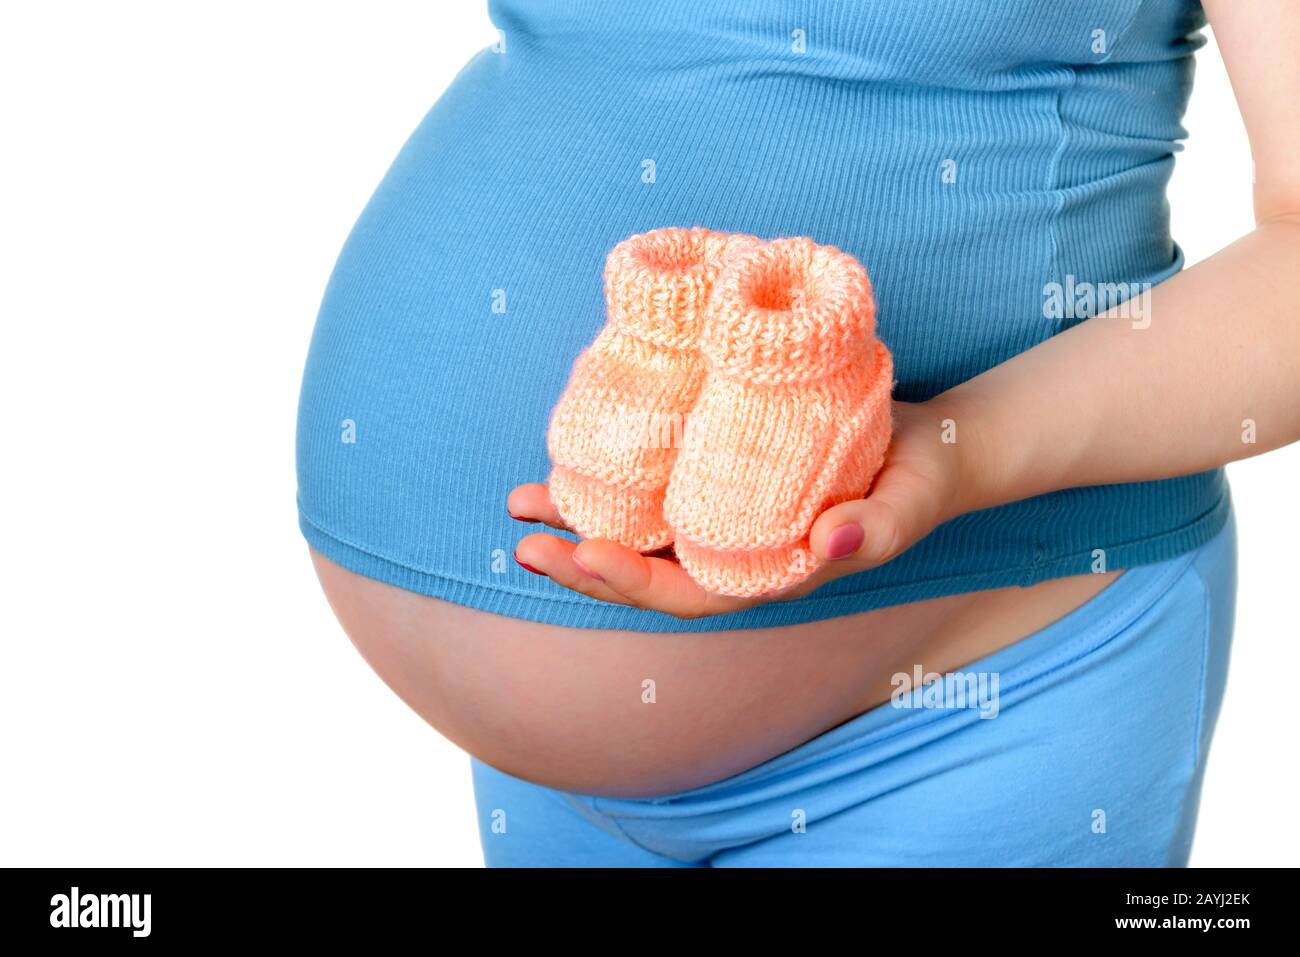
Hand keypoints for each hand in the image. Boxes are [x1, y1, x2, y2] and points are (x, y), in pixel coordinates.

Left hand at [508, 400, 976, 618]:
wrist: (928, 447)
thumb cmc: (921, 482)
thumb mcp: (909, 505)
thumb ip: (878, 531)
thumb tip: (834, 545)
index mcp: (766, 576)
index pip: (687, 596)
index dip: (632, 582)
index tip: (582, 551)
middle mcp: (732, 554)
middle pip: (644, 572)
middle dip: (581, 560)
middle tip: (524, 537)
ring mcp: (721, 516)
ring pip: (638, 530)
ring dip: (577, 519)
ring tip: (521, 503)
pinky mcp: (717, 474)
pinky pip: (655, 486)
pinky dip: (611, 478)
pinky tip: (573, 457)